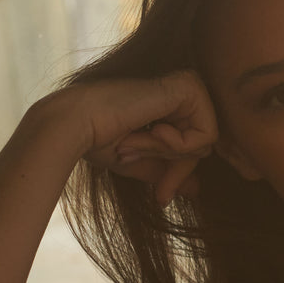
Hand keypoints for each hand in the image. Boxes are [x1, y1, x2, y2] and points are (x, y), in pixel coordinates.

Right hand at [23, 71, 219, 205]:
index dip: (178, 175)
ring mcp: (189, 85)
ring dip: (167, 153)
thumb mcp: (142, 160)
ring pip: (206, 142)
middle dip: (174, 166)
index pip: (196, 149)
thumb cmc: (99, 140)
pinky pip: (206, 135)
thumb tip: (197, 189)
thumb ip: (170, 170)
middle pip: (204, 148)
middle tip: (133, 152)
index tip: (161, 197)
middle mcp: (183, 89)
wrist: (77, 124)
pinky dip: (176, 145)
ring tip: (135, 138)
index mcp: (172, 103)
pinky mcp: (190, 86)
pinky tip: (149, 128)